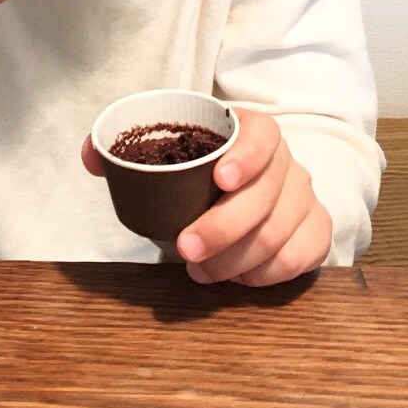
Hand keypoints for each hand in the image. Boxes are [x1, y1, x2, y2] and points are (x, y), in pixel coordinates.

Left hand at [81, 107, 331, 285]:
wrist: (252, 175)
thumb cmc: (202, 159)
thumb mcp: (172, 142)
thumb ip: (127, 145)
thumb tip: (92, 159)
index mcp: (252, 129)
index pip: (262, 136)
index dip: (246, 157)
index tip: (219, 179)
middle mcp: (286, 161)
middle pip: (265, 197)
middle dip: (223, 228)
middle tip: (184, 249)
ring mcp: (304, 196)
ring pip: (279, 234)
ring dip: (236, 260)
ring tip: (199, 272)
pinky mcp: (315, 230)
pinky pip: (300, 259)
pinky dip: (265, 274)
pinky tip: (235, 277)